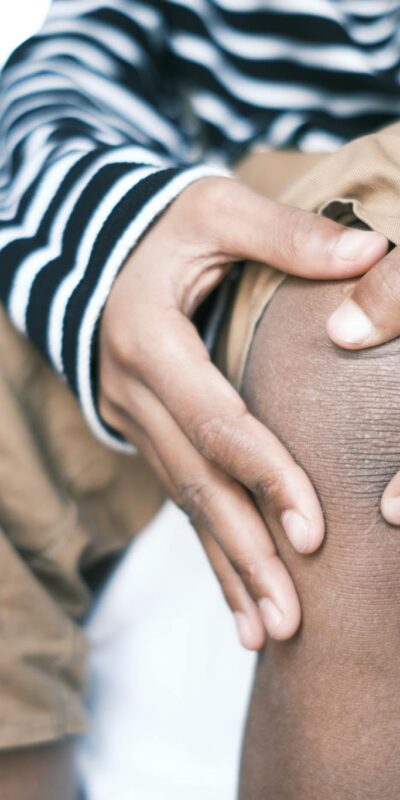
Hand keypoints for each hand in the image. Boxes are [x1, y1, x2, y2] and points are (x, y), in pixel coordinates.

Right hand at [99, 176, 386, 649]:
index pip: (214, 421)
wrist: (105, 257)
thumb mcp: (218, 211)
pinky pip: (180, 503)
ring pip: (186, 506)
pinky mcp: (148, 437)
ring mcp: (135, 422)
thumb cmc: (169, 230)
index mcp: (149, 339)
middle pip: (196, 484)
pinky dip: (211, 555)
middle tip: (293, 615)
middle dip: (247, 551)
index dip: (265, 475)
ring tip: (271, 632)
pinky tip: (238, 604)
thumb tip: (371, 255)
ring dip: (229, 570)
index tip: (314, 530)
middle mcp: (133, 392)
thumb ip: (287, 234)